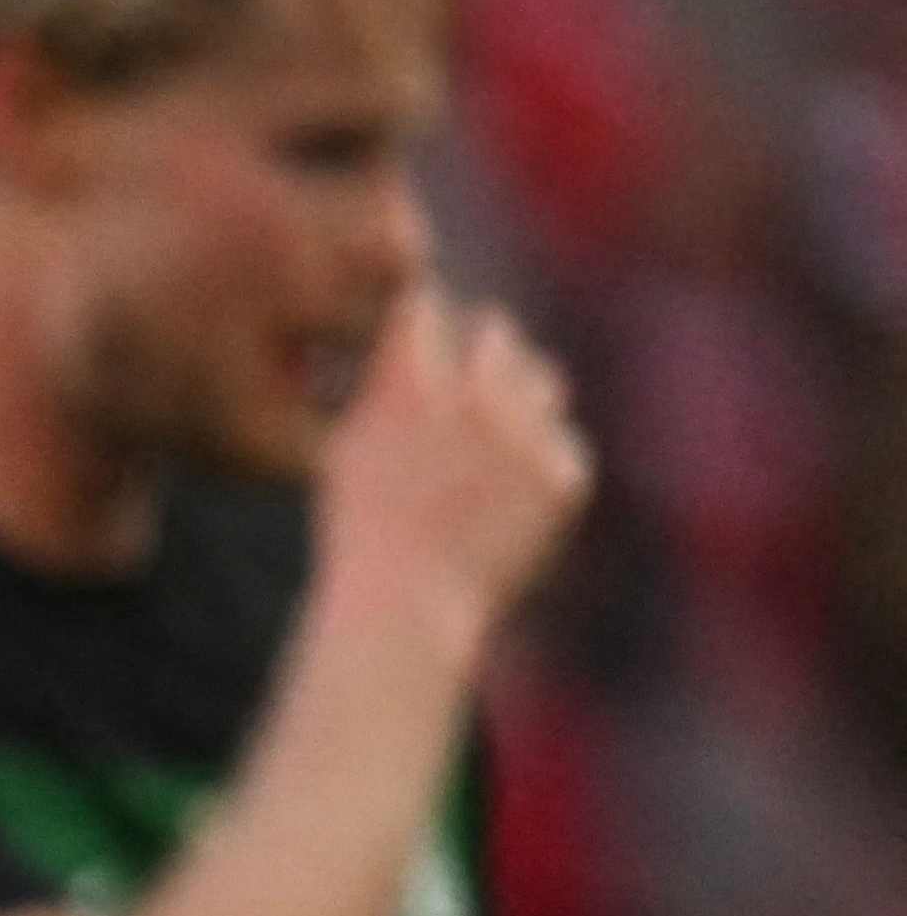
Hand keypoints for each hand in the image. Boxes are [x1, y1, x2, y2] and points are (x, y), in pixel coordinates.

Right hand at [312, 283, 589, 660]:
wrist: (408, 613)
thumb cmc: (361, 533)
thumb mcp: (348, 446)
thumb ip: (387, 380)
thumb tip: (419, 322)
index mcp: (409, 384)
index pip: (427, 302)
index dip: (422, 320)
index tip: (419, 341)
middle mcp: (477, 397)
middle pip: (495, 329)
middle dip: (477, 354)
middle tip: (459, 399)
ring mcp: (529, 435)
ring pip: (541, 378)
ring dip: (517, 399)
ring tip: (486, 450)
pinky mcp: (567, 475)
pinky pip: (561, 441)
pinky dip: (539, 464)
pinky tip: (503, 501)